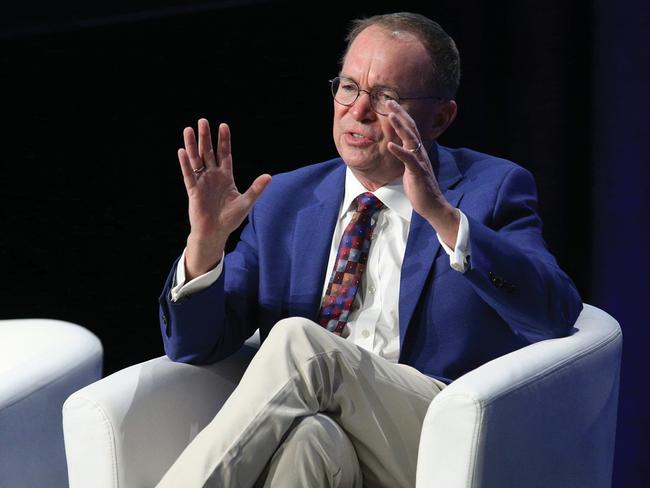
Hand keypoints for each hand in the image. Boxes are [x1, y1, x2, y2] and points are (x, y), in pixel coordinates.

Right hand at [178, 119, 270, 278]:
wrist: (216, 232)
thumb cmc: (230, 218)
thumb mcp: (246, 202)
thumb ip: (256, 189)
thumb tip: (269, 176)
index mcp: (225, 177)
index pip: (224, 154)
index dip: (224, 141)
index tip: (223, 125)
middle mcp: (212, 176)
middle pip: (208, 152)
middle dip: (206, 137)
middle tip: (203, 121)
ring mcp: (202, 182)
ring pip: (196, 160)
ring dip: (192, 145)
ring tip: (189, 129)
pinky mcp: (194, 191)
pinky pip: (189, 175)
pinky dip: (185, 164)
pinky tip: (182, 151)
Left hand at [385, 101, 459, 247]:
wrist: (432, 205)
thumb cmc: (420, 188)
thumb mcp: (411, 168)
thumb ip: (406, 157)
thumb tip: (397, 148)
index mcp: (417, 151)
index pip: (410, 128)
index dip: (401, 115)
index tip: (391, 103)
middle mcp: (420, 153)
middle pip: (411, 128)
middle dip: (400, 114)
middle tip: (389, 100)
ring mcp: (420, 161)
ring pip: (411, 140)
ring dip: (400, 126)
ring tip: (391, 115)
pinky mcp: (418, 172)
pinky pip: (408, 160)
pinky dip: (399, 152)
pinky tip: (390, 145)